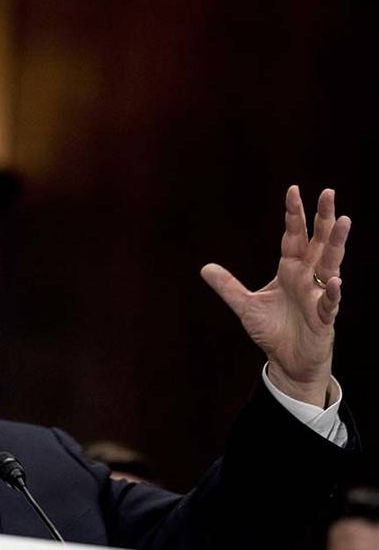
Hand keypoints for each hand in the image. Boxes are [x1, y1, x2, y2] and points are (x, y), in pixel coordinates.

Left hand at [200, 186, 350, 406]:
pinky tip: (334, 280)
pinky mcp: (323, 318)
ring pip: (331, 264)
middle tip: (329, 192)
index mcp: (290, 269)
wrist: (287, 360)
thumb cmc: (273, 330)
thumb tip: (205, 268)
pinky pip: (329, 302)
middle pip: (318, 242)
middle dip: (323, 218)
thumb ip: (228, 286)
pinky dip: (331, 292)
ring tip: (344, 221)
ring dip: (337, 244)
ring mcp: (318, 295)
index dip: (294, 214)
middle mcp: (307, 277)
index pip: (293, 236)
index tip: (294, 189)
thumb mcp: (245, 305)